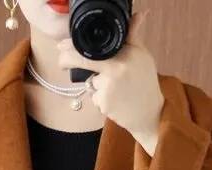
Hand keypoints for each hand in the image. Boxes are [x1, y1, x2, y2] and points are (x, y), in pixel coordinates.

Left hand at [57, 9, 163, 156]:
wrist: (149, 113)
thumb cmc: (146, 83)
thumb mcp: (142, 56)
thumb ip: (133, 37)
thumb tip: (138, 15)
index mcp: (124, 55)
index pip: (94, 47)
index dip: (73, 46)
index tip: (62, 46)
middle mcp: (114, 70)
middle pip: (83, 61)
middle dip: (67, 60)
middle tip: (62, 62)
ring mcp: (107, 88)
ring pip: (91, 82)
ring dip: (97, 84)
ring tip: (116, 88)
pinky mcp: (103, 104)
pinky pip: (94, 97)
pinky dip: (100, 98)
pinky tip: (115, 100)